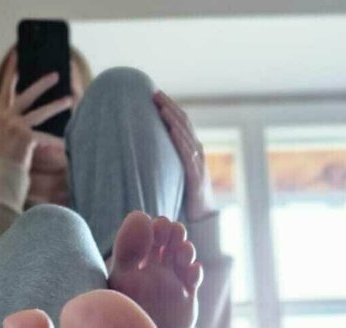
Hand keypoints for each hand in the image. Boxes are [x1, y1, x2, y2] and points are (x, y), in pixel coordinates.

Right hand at [0, 51, 71, 171]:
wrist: (1, 177)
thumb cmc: (5, 160)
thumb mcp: (5, 137)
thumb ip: (14, 124)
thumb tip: (30, 115)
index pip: (5, 87)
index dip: (10, 70)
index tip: (16, 55)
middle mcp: (5, 117)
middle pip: (26, 94)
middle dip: (42, 83)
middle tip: (56, 75)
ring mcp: (14, 126)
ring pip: (40, 112)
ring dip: (57, 105)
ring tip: (70, 100)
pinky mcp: (24, 136)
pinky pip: (46, 137)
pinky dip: (56, 141)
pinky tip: (67, 143)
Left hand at [153, 90, 215, 222]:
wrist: (202, 216)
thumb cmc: (186, 195)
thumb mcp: (174, 173)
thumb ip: (165, 161)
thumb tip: (143, 153)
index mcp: (191, 149)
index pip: (181, 122)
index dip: (169, 107)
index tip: (155, 95)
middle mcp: (196, 151)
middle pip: (183, 122)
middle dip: (169, 106)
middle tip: (154, 93)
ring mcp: (198, 162)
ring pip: (186, 135)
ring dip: (173, 119)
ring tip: (161, 107)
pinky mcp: (196, 175)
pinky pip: (188, 154)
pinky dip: (180, 140)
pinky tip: (171, 130)